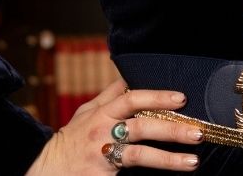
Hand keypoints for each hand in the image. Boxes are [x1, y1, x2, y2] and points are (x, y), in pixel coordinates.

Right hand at [24, 78, 201, 173]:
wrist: (44, 172)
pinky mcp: (102, 175)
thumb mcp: (85, 114)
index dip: (157, 97)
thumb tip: (128, 77)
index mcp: (101, 113)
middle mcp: (101, 131)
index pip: (131, 98)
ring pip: (139, 153)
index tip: (181, 98)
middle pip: (141, 125)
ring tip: (193, 161)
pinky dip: (150, 175)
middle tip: (198, 130)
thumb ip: (108, 97)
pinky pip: (130, 174)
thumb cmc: (70, 141)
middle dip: (172, 128)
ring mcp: (102, 154)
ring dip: (169, 157)